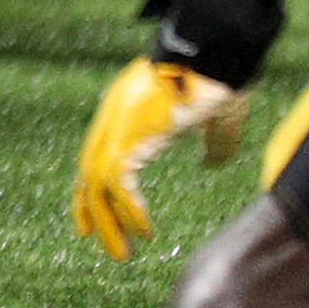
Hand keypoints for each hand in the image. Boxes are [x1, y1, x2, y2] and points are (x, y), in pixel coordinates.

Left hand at [68, 56, 250, 259]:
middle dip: (95, 212)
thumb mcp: (217, 119)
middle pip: (90, 172)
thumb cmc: (218, 79)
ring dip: (109, 221)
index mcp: (127, 111)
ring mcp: (118, 125)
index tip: (98, 219)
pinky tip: (145, 231)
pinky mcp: (129, 134)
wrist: (215, 54)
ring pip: (97, 183)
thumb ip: (213, 143)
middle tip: (110, 246)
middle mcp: (115, 118)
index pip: (99, 156)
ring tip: (123, 253)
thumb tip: (211, 162)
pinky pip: (118, 182)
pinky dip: (128, 209)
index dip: (95, 189)